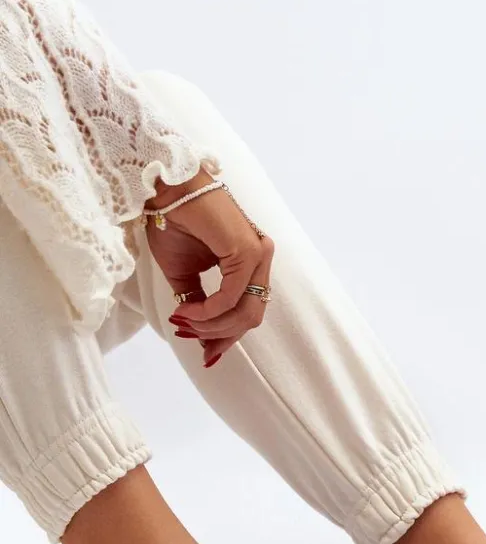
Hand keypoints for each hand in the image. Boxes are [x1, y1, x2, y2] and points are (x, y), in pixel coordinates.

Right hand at [146, 170, 273, 366]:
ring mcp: (259, 254)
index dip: (227, 337)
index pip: (248, 310)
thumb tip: (197, 333)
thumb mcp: (184, 274)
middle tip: (190, 337)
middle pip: (250, 317)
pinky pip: (231, 297)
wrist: (166, 189)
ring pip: (244, 312)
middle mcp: (260, 258)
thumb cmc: (173, 223)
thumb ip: (197, 302)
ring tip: (183, 321)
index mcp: (249, 263)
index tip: (206, 353)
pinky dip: (208, 311)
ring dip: (211, 325)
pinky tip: (186, 310)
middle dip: (220, 335)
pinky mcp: (249, 251)